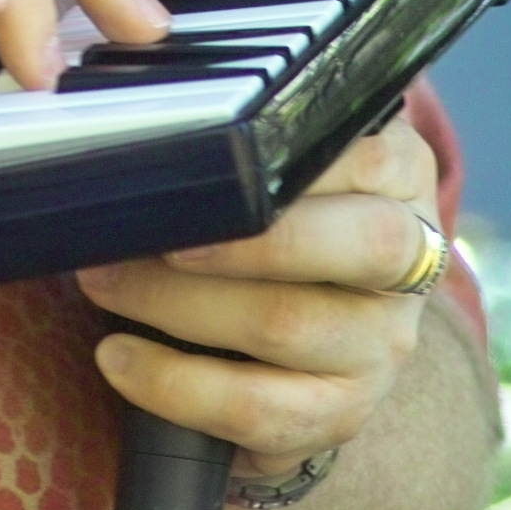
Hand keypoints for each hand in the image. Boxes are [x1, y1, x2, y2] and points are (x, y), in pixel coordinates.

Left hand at [77, 115, 442, 475]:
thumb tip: (131, 99)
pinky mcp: (343, 411)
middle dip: (242, 238)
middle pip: (356, 243)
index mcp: (397, 172)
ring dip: (176, 304)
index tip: (202, 156)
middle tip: (151, 229)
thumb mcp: (277, 158)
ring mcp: (382, 342)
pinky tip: (120, 357)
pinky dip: (178, 387)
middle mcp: (408, 257)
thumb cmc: (268, 213)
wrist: (298, 325)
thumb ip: (236, 123)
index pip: (363, 154)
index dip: (284, 158)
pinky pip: (260, 410)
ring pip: (287, 324)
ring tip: (102, 279)